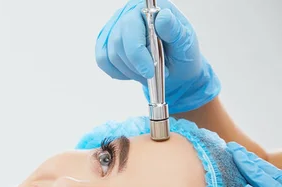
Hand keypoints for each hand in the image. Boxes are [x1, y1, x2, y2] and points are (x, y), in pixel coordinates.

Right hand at [95, 0, 220, 113]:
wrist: (176, 68)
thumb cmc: (180, 53)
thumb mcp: (185, 42)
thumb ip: (174, 30)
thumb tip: (162, 18)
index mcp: (148, 9)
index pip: (131, 26)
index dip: (137, 51)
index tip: (149, 70)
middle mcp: (128, 14)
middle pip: (118, 42)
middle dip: (134, 65)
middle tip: (151, 75)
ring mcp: (115, 28)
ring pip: (110, 55)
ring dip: (129, 71)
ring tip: (145, 74)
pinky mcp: (106, 43)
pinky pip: (102, 60)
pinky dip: (117, 72)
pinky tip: (132, 72)